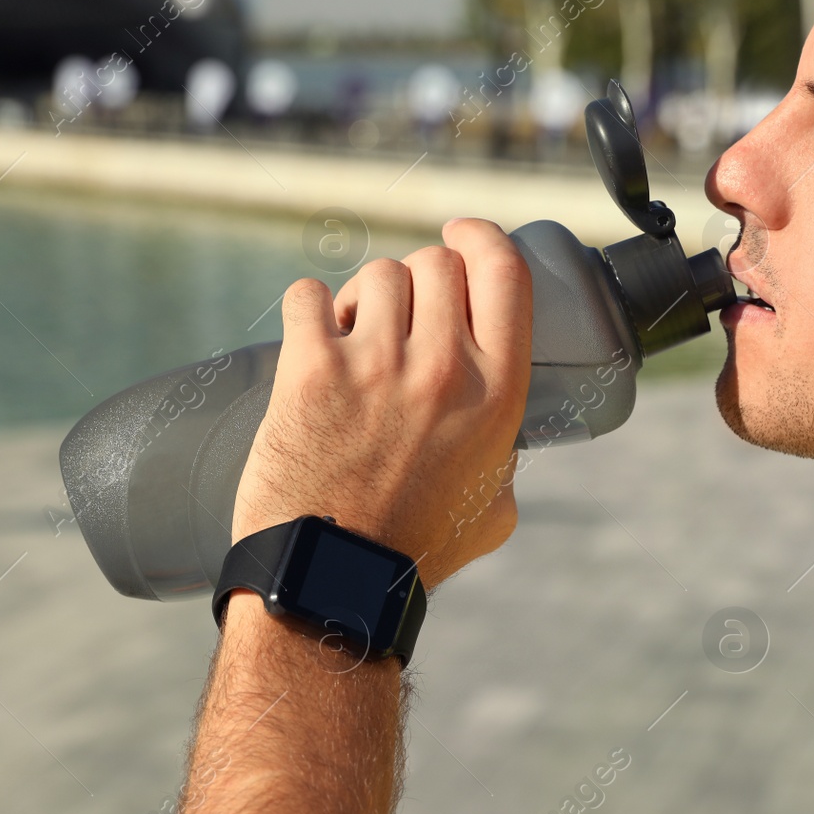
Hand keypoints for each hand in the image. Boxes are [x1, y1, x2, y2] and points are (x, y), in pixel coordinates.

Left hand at [232, 218, 532, 588]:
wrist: (334, 578)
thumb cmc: (414, 549)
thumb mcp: (496, 506)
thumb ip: (507, 457)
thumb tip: (506, 441)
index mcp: (498, 394)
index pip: (504, 272)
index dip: (481, 238)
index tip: (461, 235)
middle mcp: (443, 370)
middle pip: (435, 263)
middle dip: (416, 282)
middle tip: (396, 320)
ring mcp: (376, 366)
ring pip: (375, 275)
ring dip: (364, 299)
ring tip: (353, 342)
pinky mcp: (311, 371)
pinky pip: (307, 296)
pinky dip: (307, 310)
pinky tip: (310, 341)